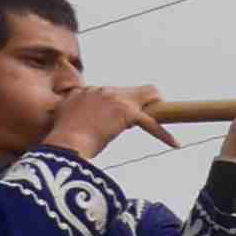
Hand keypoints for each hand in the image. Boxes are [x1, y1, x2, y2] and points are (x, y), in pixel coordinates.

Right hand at [43, 82, 175, 160]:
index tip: (120, 116)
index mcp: (85, 92)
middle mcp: (101, 91)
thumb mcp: (60, 119)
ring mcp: (114, 99)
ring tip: (166, 118)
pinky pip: (152, 122)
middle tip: (146, 118)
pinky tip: (175, 144)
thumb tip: (67, 126)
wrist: (64, 143)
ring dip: (157, 106)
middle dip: (142, 103)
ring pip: (149, 93)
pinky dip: (164, 135)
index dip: (119, 106)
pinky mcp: (126, 111)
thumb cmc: (62, 140)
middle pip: (132, 91)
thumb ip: (67, 113)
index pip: (110, 94)